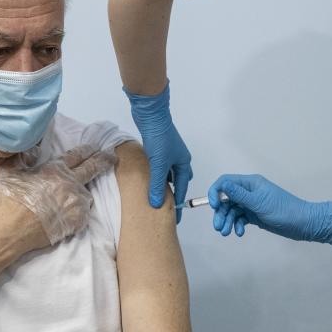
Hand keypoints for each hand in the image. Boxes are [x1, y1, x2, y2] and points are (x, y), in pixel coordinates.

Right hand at [0, 144, 117, 245]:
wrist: (10, 229)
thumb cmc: (9, 200)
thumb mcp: (10, 170)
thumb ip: (24, 156)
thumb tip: (35, 149)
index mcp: (55, 169)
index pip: (77, 155)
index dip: (87, 149)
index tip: (95, 147)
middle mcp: (70, 183)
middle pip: (93, 168)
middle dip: (104, 160)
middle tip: (112, 156)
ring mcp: (76, 202)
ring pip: (87, 194)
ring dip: (82, 194)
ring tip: (73, 199)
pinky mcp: (78, 221)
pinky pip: (83, 214)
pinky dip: (77, 213)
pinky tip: (67, 216)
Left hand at [123, 82, 192, 214]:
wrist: (151, 115)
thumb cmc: (159, 138)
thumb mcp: (159, 165)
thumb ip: (157, 185)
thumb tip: (156, 204)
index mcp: (184, 163)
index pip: (182, 188)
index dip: (178, 203)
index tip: (174, 217)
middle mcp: (178, 158)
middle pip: (177, 180)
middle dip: (172, 193)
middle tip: (165, 206)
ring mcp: (168, 153)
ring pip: (167, 173)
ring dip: (162, 183)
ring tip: (155, 195)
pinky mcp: (158, 148)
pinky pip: (158, 166)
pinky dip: (155, 174)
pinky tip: (147, 178)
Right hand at [208, 174, 331, 244]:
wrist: (303, 224)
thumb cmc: (283, 210)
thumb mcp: (259, 202)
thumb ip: (239, 194)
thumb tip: (222, 184)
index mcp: (250, 183)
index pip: (226, 182)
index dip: (216, 192)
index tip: (213, 206)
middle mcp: (249, 192)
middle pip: (226, 199)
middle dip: (221, 212)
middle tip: (218, 227)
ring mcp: (252, 204)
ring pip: (232, 210)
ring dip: (227, 221)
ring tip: (226, 233)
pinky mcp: (255, 215)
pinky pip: (240, 218)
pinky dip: (237, 225)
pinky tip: (239, 233)